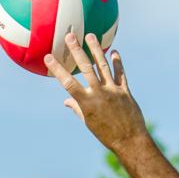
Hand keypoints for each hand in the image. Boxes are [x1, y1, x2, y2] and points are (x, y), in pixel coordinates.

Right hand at [44, 34, 146, 153]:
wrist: (130, 141)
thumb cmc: (106, 135)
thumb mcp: (89, 123)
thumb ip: (78, 109)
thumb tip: (66, 101)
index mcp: (86, 103)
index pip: (68, 83)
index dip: (58, 70)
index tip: (48, 58)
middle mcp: (99, 94)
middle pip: (86, 68)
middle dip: (77, 51)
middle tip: (70, 36)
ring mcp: (113, 91)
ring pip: (103, 66)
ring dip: (96, 49)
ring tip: (90, 36)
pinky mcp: (125, 92)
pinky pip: (120, 74)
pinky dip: (117, 63)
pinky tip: (114, 52)